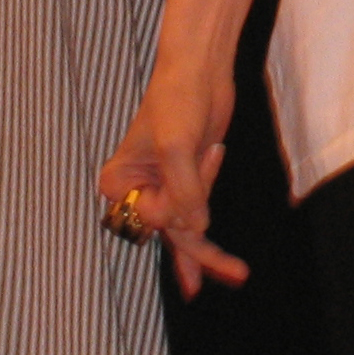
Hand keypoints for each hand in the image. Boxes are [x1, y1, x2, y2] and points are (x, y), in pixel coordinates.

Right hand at [97, 61, 245, 296]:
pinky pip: (193, 216)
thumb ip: (184, 189)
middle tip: (215, 284)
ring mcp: (161, 186)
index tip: (192, 157)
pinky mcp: (186, 180)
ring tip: (237, 274)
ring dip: (208, 248)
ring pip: (183, 228)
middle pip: (166, 230)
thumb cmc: (178, 99)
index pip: (148, 217)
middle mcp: (134, 189)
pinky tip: (207, 271)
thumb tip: (196, 227)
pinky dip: (203, 236)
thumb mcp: (178, 146)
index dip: (175, 201)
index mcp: (116, 182)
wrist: (200, 70)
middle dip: (194, 256)